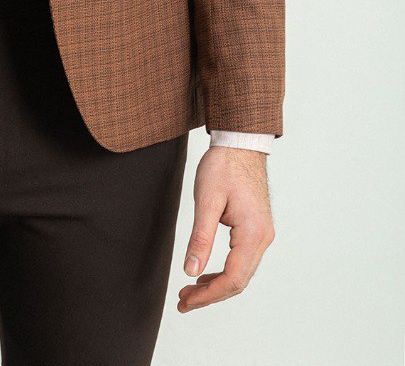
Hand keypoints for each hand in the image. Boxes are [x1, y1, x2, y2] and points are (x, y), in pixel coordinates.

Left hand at [178, 146, 275, 312]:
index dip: (208, 295)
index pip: (233, 279)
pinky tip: (205, 273)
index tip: (186, 300)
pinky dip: (223, 272)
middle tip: (183, 301)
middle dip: (210, 295)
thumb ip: (200, 237)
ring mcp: (262, 235)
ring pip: (241, 274)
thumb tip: (191, 271)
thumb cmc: (224, 167)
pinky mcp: (256, 230)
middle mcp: (263, 239)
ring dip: (216, 286)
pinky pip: (241, 261)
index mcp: (253, 234)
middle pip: (238, 282)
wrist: (240, 144)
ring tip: (190, 291)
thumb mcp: (207, 200)